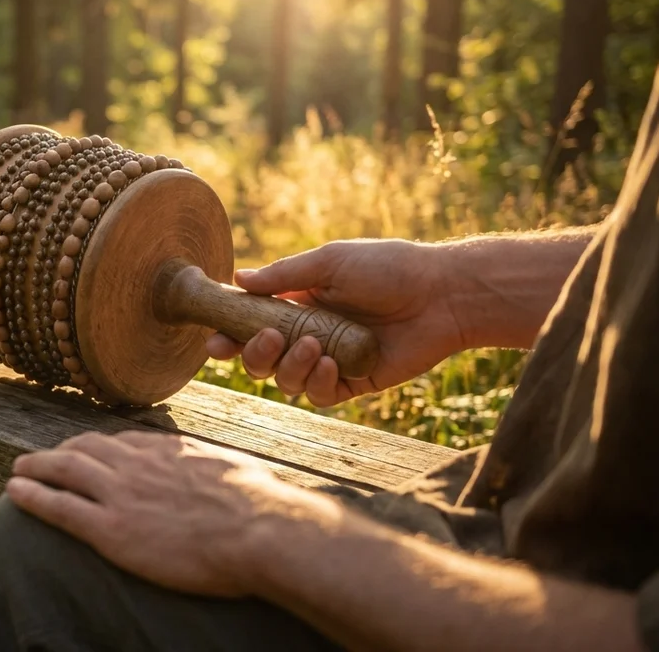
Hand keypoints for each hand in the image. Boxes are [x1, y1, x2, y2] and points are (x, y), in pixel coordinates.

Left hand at [6, 430, 336, 598]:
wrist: (259, 529)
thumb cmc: (259, 503)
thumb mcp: (232, 468)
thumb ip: (210, 466)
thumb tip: (217, 470)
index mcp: (167, 450)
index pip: (121, 441)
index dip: (98, 445)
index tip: (85, 450)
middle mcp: (137, 464)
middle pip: (86, 449)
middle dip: (60, 451)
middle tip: (42, 456)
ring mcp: (120, 495)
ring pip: (64, 471)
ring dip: (36, 467)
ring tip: (18, 469)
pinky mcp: (111, 529)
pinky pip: (60, 507)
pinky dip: (33, 496)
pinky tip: (14, 492)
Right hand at [207, 239, 466, 405]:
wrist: (442, 294)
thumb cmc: (388, 267)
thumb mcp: (330, 262)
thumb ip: (283, 275)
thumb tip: (238, 279)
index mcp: (296, 304)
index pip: (251, 325)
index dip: (229, 336)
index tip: (216, 341)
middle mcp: (308, 335)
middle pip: (260, 360)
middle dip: (255, 354)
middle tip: (273, 337)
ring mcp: (329, 360)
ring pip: (286, 381)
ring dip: (290, 367)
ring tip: (314, 345)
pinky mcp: (353, 382)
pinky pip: (320, 395)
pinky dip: (317, 382)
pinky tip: (329, 363)